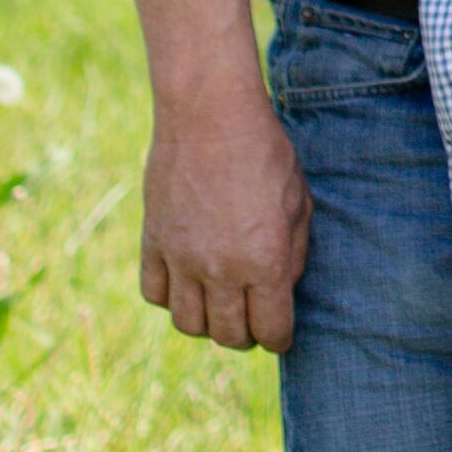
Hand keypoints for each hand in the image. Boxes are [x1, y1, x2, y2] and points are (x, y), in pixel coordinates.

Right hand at [139, 86, 313, 351]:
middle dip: (245, 334)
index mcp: (265, 262)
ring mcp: (182, 258)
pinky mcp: (153, 242)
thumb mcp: (298, 202)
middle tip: (251, 317)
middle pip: (229, 336)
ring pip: (188, 324)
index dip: (280, 337)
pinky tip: (187, 280)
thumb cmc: (263, 153)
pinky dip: (171, 296)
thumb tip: (282, 291)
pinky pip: (155, 294)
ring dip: (207, 322)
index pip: (272, 331)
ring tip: (218, 303)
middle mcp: (221, 269)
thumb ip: (294, 255)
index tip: (280, 329)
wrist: (209, 114)